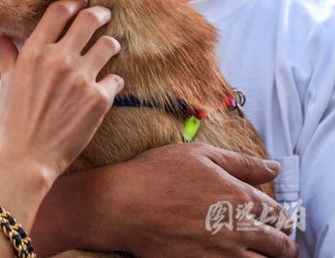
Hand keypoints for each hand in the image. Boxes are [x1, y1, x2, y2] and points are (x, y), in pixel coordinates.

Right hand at [0, 0, 123, 184]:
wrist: (27, 158)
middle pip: (89, 19)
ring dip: (110, 44)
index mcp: (35, 52)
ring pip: (109, 45)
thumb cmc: (13, 121)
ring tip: (109, 48)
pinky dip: (112, 81)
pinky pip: (116, 79)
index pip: (60, 11)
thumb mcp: (7, 82)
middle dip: (99, 14)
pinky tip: (106, 86)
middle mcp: (59, 60)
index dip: (73, 4)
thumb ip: (9, 54)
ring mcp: (82, 79)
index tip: (78, 6)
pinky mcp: (100, 100)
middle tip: (103, 15)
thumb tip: (3, 35)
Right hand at [101, 143, 298, 257]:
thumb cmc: (155, 174)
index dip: (278, 217)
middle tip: (275, 244)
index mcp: (240, 196)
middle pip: (280, 245)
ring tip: (256, 255)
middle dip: (282, 244)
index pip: (278, 213)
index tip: (270, 218)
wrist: (121, 206)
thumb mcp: (199, 155)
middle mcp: (239, 228)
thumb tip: (275, 167)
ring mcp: (224, 254)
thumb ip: (241, 162)